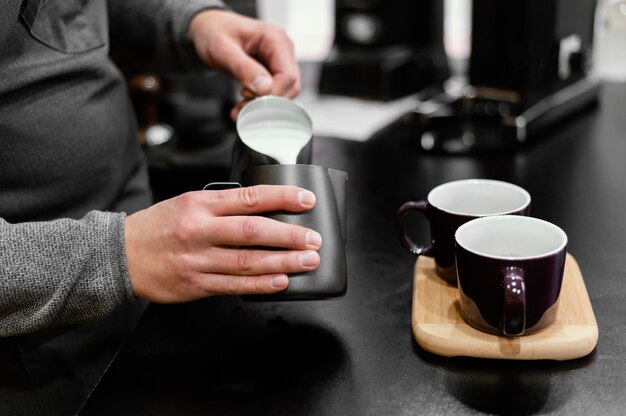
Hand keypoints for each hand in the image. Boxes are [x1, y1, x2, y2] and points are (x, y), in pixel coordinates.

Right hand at [124, 185, 319, 302]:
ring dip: (283, 262)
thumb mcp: (188, 202)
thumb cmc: (159, 226)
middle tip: (314, 239)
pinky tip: (281, 282)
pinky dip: (260, 285)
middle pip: (253, 231)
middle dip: (289, 236)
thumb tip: (264, 208)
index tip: (306, 200)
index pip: (249, 197)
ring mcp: (197, 259)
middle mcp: (200, 230)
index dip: (282, 198)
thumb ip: (222, 205)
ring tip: (308, 261)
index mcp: (200, 204)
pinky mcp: (195, 284)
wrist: (120, 255)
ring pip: (248, 261)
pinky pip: (234, 286)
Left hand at [187, 9, 300, 119]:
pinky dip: (259, 102)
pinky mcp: (273, 72)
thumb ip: (243, 68)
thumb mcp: (222, 49)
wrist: (208, 30)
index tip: (248, 97)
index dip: (272, 93)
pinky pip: (274, 92)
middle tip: (243, 105)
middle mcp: (282, 50)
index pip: (287, 76)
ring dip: (263, 104)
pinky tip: (243, 104)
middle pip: (290, 86)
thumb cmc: (214, 32)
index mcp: (275, 38)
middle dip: (267, 101)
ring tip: (241, 106)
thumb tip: (265, 87)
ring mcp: (279, 61)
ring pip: (284, 92)